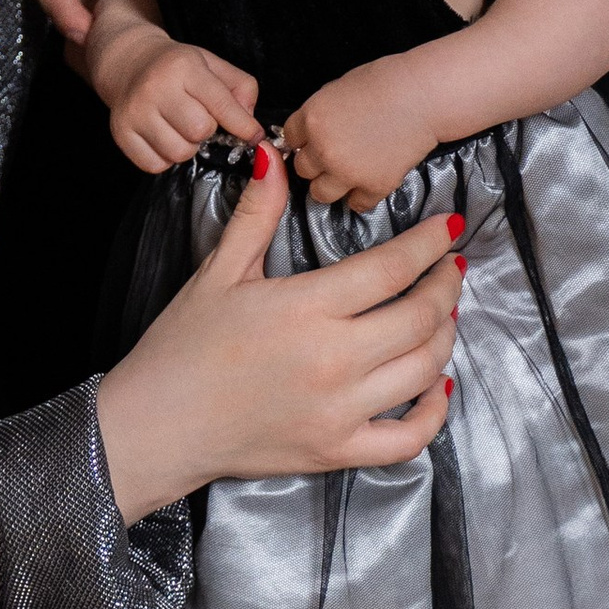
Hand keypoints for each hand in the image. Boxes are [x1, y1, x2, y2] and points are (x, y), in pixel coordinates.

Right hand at [95, 31, 260, 174]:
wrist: (128, 63)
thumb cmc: (176, 67)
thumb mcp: (212, 64)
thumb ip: (241, 88)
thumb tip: (249, 123)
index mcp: (183, 66)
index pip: (222, 105)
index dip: (244, 126)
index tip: (254, 136)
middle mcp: (156, 87)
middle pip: (199, 132)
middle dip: (207, 131)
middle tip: (201, 120)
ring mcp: (135, 112)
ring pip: (179, 153)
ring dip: (187, 146)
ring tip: (181, 128)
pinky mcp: (120, 133)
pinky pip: (155, 165)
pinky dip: (165, 158)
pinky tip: (164, 137)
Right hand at [96, 154, 463, 521]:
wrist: (157, 426)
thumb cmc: (182, 348)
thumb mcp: (218, 272)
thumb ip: (256, 214)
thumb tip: (272, 156)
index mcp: (306, 307)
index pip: (392, 267)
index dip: (429, 243)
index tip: (448, 227)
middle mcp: (333, 360)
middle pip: (420, 316)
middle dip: (446, 285)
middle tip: (451, 267)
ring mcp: (340, 411)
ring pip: (424, 370)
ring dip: (445, 336)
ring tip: (443, 313)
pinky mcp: (337, 451)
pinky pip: (409, 437)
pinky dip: (434, 412)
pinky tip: (437, 386)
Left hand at [282, 60, 437, 212]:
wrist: (423, 96)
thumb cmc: (386, 82)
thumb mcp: (338, 88)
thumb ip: (320, 114)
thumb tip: (312, 131)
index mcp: (312, 119)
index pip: (289, 139)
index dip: (304, 139)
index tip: (315, 139)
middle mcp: (323, 149)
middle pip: (302, 169)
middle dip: (316, 163)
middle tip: (336, 153)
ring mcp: (347, 172)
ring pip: (320, 194)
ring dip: (332, 184)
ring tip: (348, 172)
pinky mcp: (373, 187)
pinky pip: (356, 204)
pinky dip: (362, 195)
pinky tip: (370, 180)